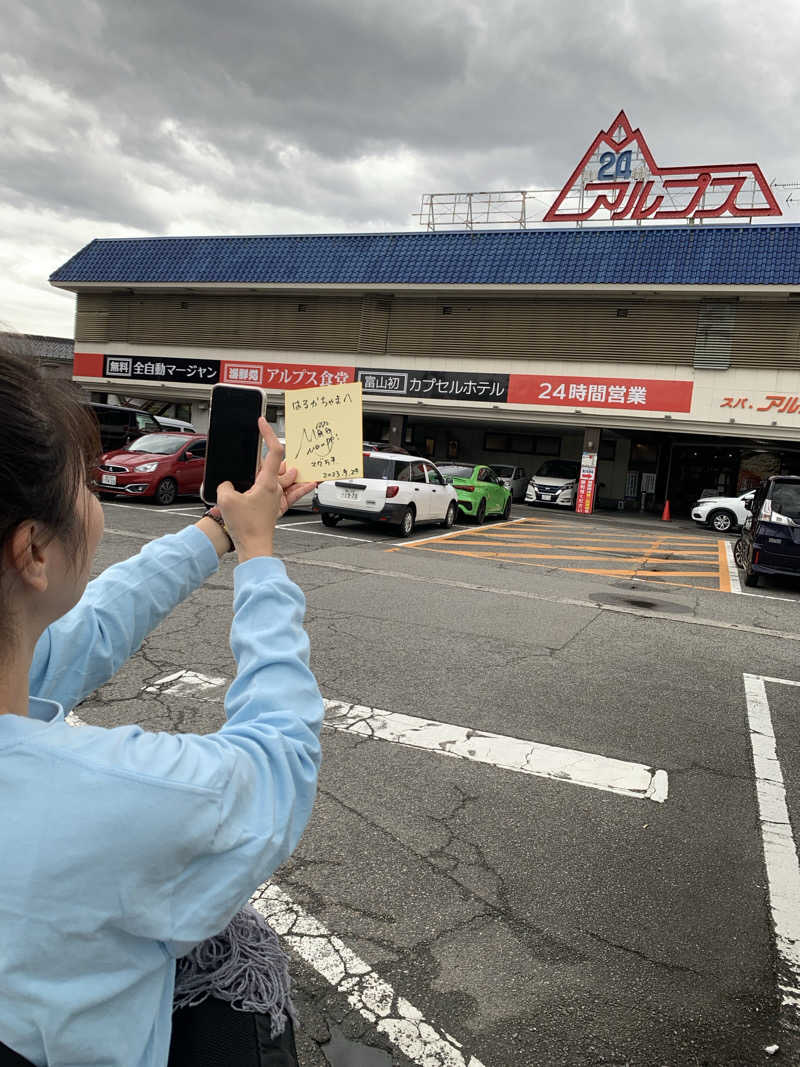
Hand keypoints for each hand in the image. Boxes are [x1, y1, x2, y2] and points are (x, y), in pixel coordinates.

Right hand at [217, 418, 315, 561]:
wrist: (253, 546)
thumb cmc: (245, 527)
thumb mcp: (226, 499)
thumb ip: (226, 484)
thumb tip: (230, 484)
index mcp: (268, 483)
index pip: (274, 453)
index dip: (269, 435)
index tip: (263, 423)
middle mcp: (277, 489)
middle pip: (283, 464)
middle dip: (276, 452)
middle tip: (269, 441)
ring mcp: (278, 499)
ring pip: (289, 478)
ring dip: (290, 468)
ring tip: (292, 460)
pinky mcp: (276, 508)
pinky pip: (293, 494)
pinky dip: (302, 487)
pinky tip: (311, 483)